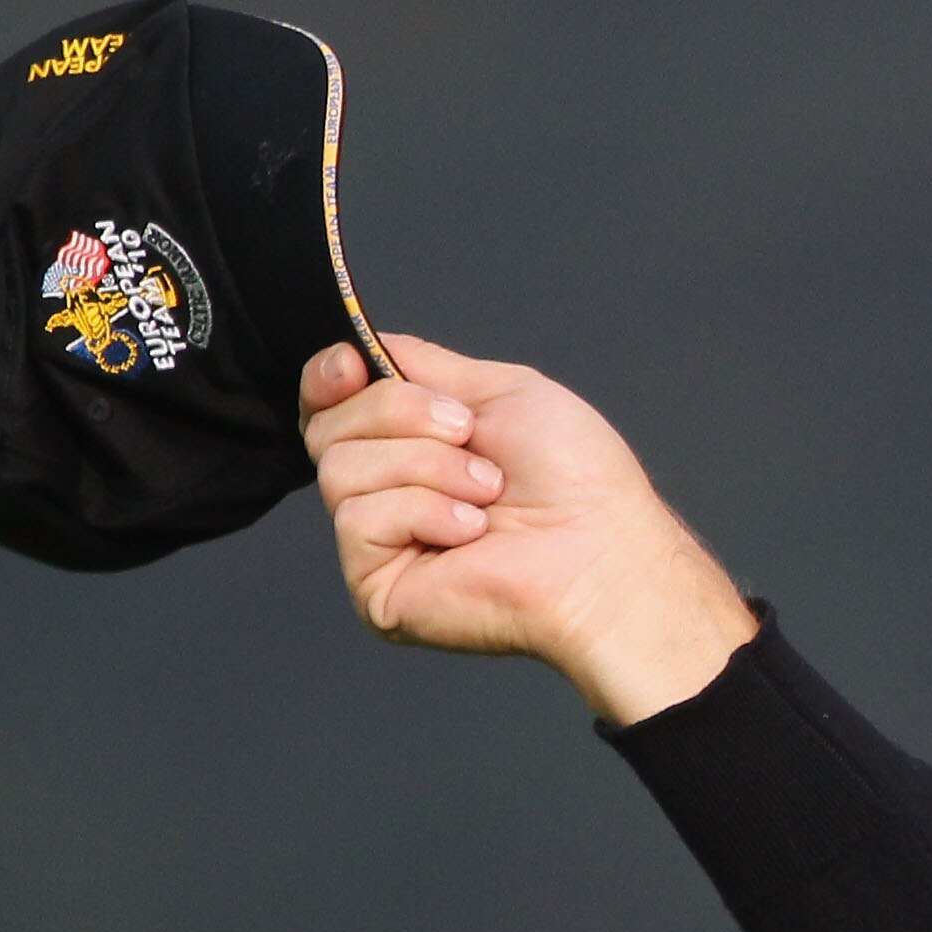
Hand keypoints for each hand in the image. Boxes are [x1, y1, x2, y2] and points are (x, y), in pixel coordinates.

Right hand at [301, 338, 759, 723]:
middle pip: (329, 424)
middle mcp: (388, 492)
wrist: (605, 551)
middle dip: (403, 414)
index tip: (352, 364)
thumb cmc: (579, 482)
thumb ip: (424, 365)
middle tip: (471, 438)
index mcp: (412, 444)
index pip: (329, 403)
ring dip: (428, 465)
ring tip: (487, 494)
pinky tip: (472, 533)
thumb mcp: (502, 390)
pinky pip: (359, 517)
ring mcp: (379, 542)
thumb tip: (362, 345)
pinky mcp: (376, 586)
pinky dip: (425, 511)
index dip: (326, 376)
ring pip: (341, 466)